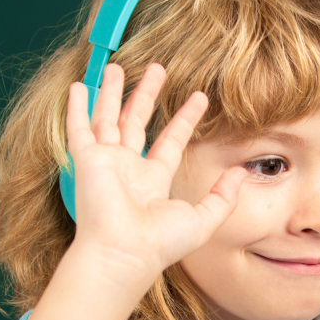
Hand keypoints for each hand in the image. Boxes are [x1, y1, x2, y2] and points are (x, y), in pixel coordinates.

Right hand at [63, 62, 247, 288]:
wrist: (124, 253)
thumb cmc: (159, 244)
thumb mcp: (203, 220)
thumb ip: (223, 197)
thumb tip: (241, 173)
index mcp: (153, 181)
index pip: (170, 140)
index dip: (185, 118)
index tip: (199, 97)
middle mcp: (127, 169)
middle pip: (137, 122)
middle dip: (147, 94)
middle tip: (157, 68)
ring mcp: (106, 163)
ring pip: (108, 118)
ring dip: (113, 92)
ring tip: (118, 66)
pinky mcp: (87, 161)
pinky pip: (79, 128)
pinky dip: (77, 108)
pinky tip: (79, 87)